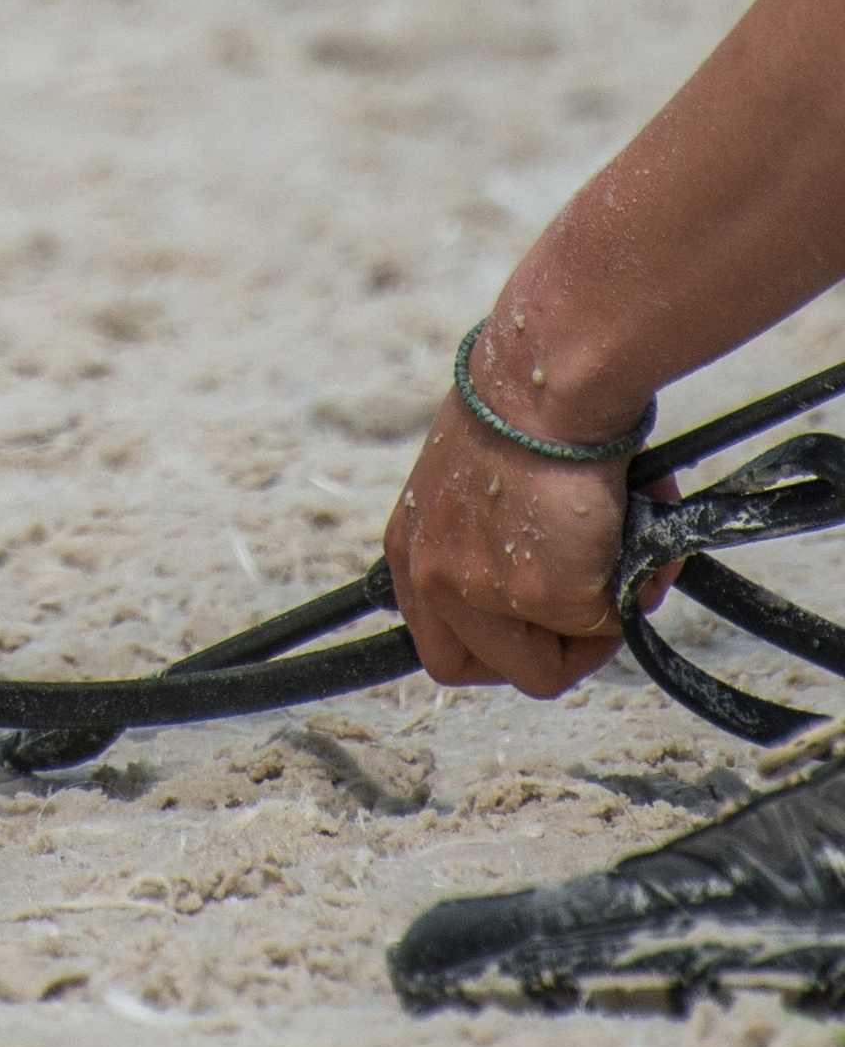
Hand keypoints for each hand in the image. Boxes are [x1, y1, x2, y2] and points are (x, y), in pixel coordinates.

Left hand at [385, 384, 630, 694]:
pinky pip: (603, 627)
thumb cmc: (533, 411)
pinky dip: (630, 590)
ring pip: (547, 666)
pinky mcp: (542, 593)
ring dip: (594, 625)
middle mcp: (430, 573)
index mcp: (412, 545)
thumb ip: (503, 543)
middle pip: (478, 669)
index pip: (440, 640)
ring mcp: (482, 590)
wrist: (551, 377)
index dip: (496, 642)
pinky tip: (634, 529)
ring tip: (620, 556)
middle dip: (540, 654)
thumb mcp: (484, 481)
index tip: (539, 623)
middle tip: (585, 612)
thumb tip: (579, 587)